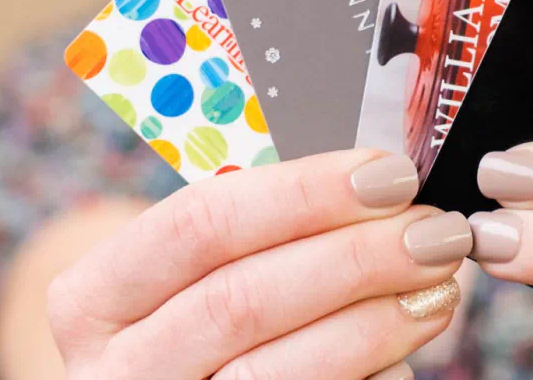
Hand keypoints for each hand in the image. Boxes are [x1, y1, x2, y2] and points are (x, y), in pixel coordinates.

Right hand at [47, 149, 471, 378]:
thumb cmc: (190, 324)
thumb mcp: (188, 278)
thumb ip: (254, 234)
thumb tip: (374, 185)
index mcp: (93, 299)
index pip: (199, 224)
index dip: (303, 193)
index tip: (389, 173)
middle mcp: (112, 371)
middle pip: (243, 299)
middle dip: (354, 256)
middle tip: (434, 230)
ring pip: (277, 369)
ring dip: (376, 319)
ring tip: (439, 284)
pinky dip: (370, 373)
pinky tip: (408, 344)